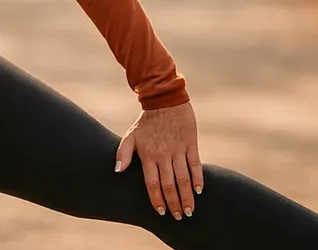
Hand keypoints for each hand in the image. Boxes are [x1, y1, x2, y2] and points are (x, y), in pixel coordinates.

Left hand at [115, 101, 202, 220]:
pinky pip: (195, 165)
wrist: (164, 101)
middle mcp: (163, 155)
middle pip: (169, 185)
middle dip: (174, 203)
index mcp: (148, 155)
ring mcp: (178, 150)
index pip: (152, 184)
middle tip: (178, 217)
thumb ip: (123, 154)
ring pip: (184, 178)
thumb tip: (118, 171)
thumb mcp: (130, 136)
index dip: (157, 200)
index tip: (161, 212)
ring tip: (189, 211)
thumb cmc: (146, 122)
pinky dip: (198, 179)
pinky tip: (199, 191)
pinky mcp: (190, 144)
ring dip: (187, 196)